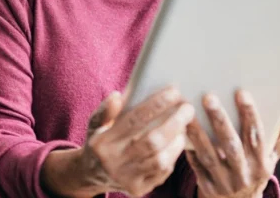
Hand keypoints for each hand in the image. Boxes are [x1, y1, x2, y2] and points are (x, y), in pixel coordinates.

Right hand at [42, 87, 194, 196]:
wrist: (91, 175)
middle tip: (187, 108)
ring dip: (176, 141)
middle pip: (152, 141)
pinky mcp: (138, 189)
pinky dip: (172, 156)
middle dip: (174, 122)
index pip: (133, 120)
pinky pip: (162, 173)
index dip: (156, 105)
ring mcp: (127, 179)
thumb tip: (117, 95)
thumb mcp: (94, 125)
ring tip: (184, 126)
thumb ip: (104, 111)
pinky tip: (177, 143)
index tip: (174, 91)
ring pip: (160, 160)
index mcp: (102, 142)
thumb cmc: (99, 142)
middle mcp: (114, 162)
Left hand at [185, 90, 279, 197]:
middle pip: (232, 145)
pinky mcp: (207, 188)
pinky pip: (196, 166)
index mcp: (263, 164)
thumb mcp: (272, 156)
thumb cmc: (256, 172)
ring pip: (209, 155)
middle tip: (209, 97)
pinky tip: (180, 130)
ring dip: (197, 132)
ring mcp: (225, 183)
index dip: (250, 115)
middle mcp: (245, 174)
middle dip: (220, 120)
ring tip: (187, 111)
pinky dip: (188, 149)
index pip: (257, 136)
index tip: (241, 93)